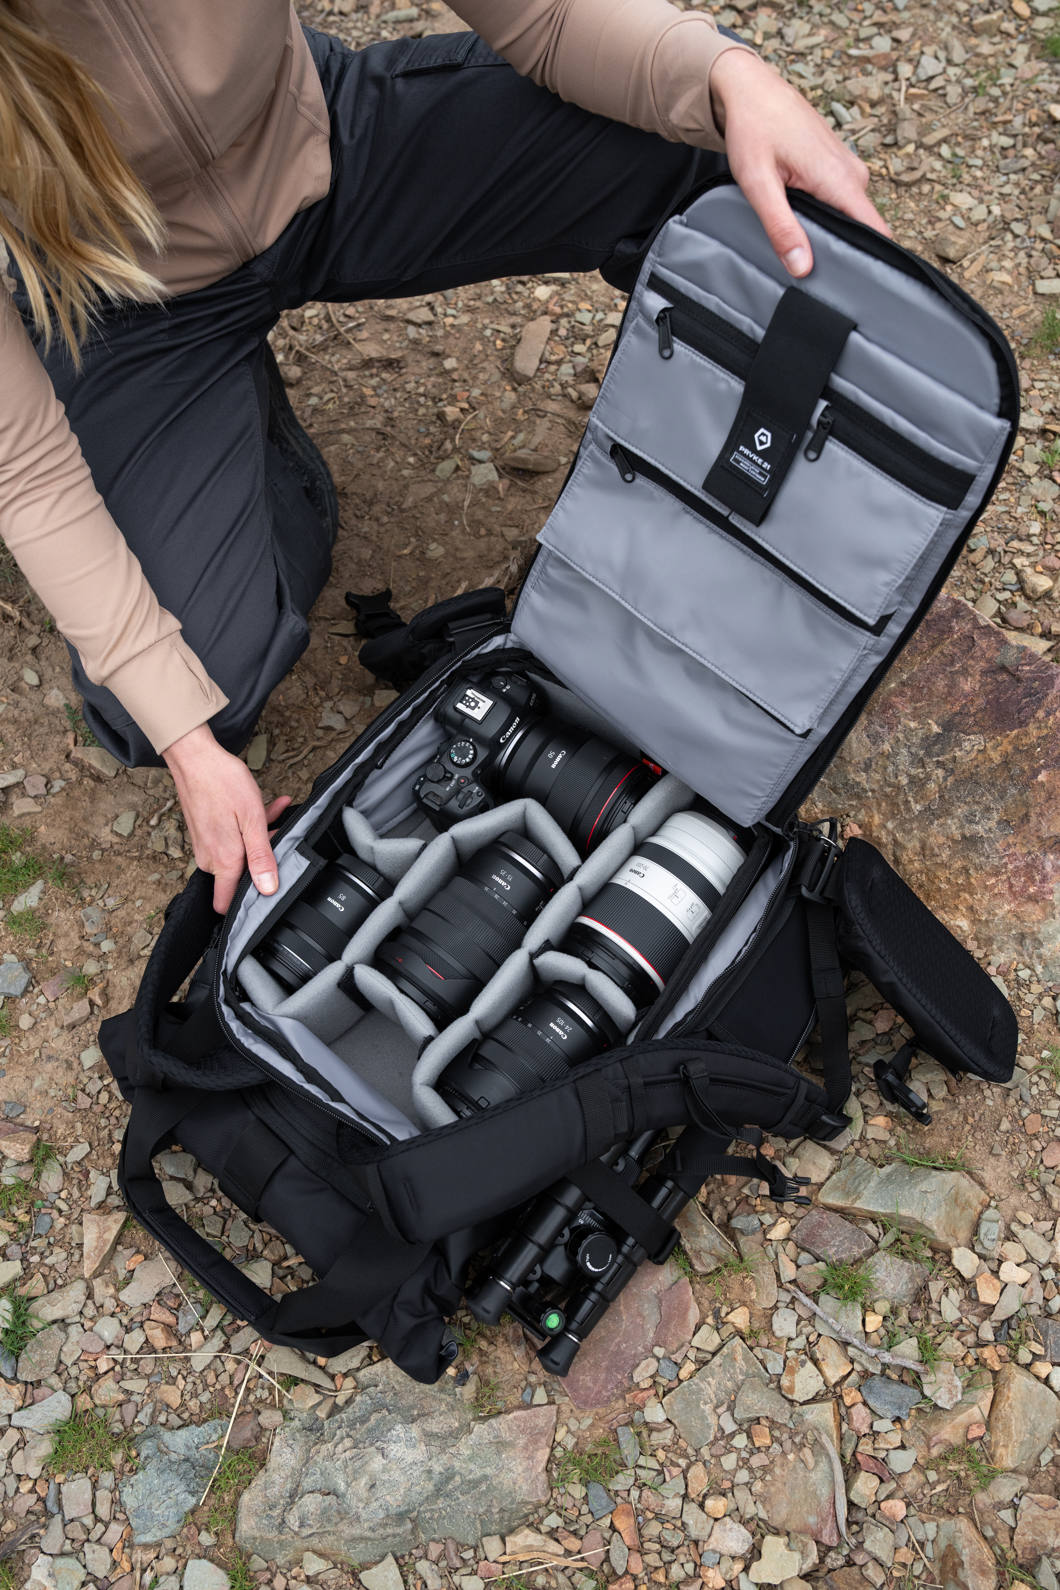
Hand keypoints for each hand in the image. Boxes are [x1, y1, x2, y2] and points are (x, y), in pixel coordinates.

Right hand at [163, 723, 291, 912]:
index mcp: (223, 860)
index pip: (226, 903)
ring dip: (258, 838)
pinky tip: (267, 808)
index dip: (246, 903)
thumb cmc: (223, 783)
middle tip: (279, 835)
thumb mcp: (252, 819)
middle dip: (261, 858)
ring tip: (275, 814)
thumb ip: (261, 857)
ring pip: (238, 853)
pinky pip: (230, 839)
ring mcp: (206, 845)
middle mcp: (210, 858)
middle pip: (239, 875)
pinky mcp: (205, 833)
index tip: (266, 891)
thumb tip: (268, 889)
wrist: (195, 757)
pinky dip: (247, 828)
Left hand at [709, 48, 890, 276]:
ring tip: (803, 242)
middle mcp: (852, 172)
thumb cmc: (753, 129)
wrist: (751, 90)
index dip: (869, 260)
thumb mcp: (759, 184)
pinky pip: (842, 201)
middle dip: (842, 250)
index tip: (855, 286)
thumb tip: (802, 266)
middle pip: (862, 228)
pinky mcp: (838, 165)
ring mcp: (848, 167)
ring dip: (831, 231)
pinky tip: (803, 219)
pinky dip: (825, 214)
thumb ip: (781, 227)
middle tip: (813, 269)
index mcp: (839, 179)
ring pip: (850, 215)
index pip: (875, 230)